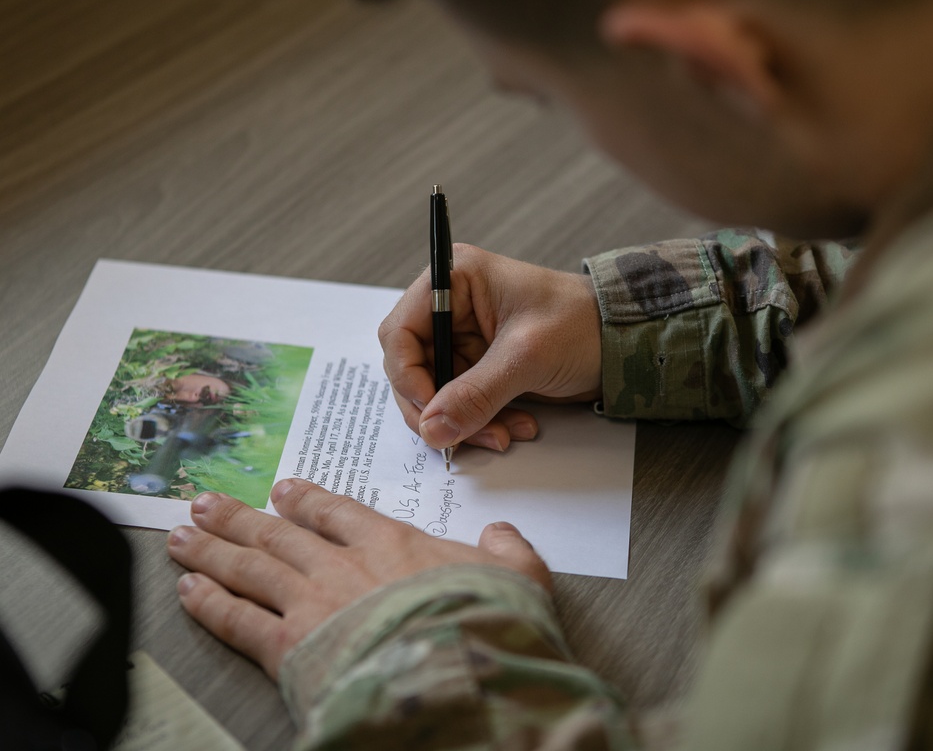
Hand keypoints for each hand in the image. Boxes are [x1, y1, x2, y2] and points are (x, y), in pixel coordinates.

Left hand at [167, 479, 550, 678]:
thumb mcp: (518, 577)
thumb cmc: (487, 625)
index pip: (337, 513)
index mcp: (391, 544)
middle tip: (206, 504)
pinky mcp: (290, 649)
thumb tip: (503, 532)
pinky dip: (210, 604)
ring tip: (183, 536)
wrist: (456, 673)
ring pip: (249, 568)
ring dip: (212, 550)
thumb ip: (507, 549)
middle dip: (239, 517)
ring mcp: (311, 604)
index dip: (305, 500)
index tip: (281, 490)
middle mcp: (342, 566)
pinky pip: (238, 620)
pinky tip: (188, 592)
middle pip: (278, 534)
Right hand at [379, 244, 601, 451]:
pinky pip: (460, 404)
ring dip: (464, 422)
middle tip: (459, 436)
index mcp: (454, 280)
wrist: (621, 341)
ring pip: (435, 394)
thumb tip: (432, 428)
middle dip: (437, 407)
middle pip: (411, 368)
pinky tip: (516, 426)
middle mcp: (451, 308)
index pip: (400, 332)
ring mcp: (463, 340)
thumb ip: (476, 393)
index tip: (429, 410)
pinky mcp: (478, 367)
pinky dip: (481, 423)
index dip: (407, 375)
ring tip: (504, 434)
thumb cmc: (580, 322)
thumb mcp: (526, 356)